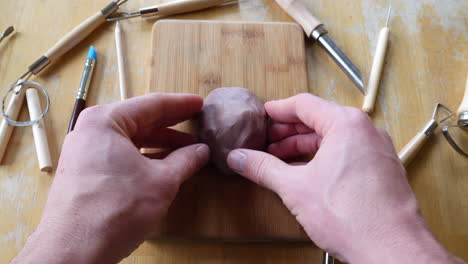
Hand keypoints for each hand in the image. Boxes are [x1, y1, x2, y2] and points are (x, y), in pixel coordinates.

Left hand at [12, 93, 209, 263]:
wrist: (74, 250)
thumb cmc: (116, 209)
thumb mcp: (162, 181)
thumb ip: (185, 160)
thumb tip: (202, 151)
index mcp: (106, 121)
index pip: (152, 104)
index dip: (181, 105)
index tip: (201, 104)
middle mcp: (91, 130)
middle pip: (139, 120)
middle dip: (171, 124)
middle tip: (197, 122)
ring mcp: (85, 152)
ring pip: (130, 139)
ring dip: (160, 143)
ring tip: (187, 148)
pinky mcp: (84, 172)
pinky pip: (119, 155)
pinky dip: (143, 157)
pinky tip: (164, 164)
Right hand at [227, 94, 461, 263]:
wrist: (392, 249)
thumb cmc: (353, 217)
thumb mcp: (295, 188)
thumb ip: (263, 168)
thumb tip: (240, 158)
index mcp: (346, 124)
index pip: (304, 104)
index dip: (278, 110)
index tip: (264, 115)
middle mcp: (365, 131)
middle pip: (319, 119)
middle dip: (289, 132)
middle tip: (267, 141)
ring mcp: (376, 150)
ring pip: (333, 138)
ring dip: (304, 146)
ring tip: (281, 159)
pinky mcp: (381, 168)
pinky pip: (347, 152)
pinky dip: (323, 157)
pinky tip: (306, 172)